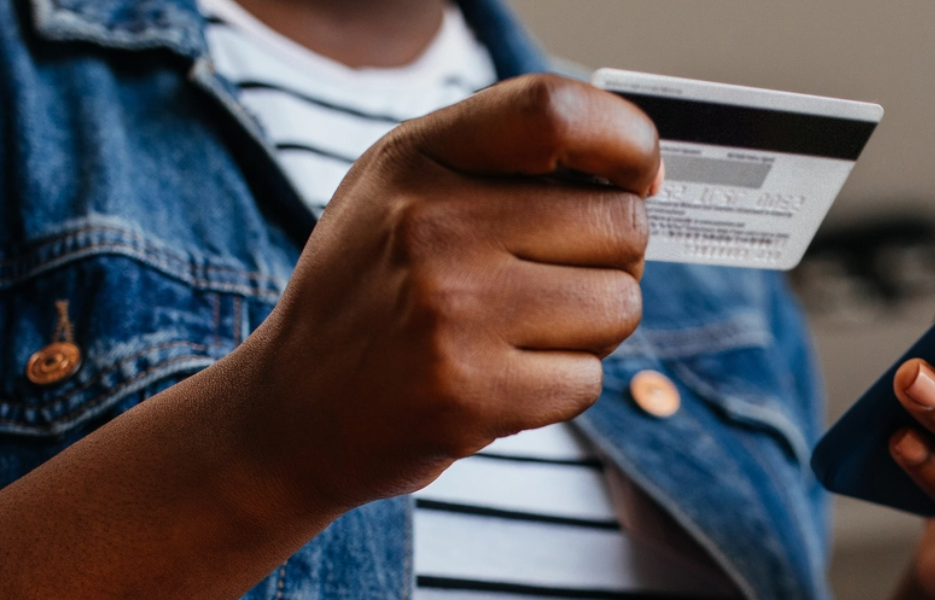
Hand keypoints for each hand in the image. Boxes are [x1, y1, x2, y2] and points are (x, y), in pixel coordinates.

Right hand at [228, 74, 661, 508]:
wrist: (293, 412)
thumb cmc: (374, 289)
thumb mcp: (403, 190)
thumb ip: (505, 159)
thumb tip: (641, 173)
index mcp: (418, 160)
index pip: (555, 113)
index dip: (626, 140)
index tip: (638, 174)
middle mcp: (432, 227)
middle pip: (620, 224)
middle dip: (613, 258)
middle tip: (557, 277)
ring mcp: (451, 315)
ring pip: (619, 306)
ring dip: (591, 328)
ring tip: (522, 332)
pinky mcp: (470, 397)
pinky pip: (587, 380)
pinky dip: (560, 386)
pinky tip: (501, 377)